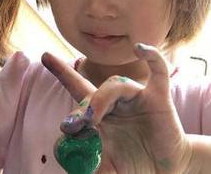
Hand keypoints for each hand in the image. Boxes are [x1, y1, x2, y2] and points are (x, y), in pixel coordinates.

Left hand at [42, 43, 191, 173]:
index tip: (45, 55)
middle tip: (71, 126)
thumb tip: (66, 154)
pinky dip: (152, 57)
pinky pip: (159, 72)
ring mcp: (138, 97)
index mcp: (101, 114)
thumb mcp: (106, 168)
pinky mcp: (160, 98)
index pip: (78, 87)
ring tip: (93, 119)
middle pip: (94, 92)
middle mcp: (117, 101)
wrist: (165, 171)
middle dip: (81, 108)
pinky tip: (140, 48)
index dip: (62, 72)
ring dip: (101, 99)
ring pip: (116, 85)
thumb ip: (86, 165)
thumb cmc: (135, 166)